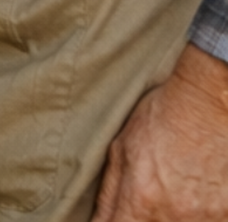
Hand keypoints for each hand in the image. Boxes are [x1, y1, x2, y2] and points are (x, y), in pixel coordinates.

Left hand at [94, 45, 227, 219]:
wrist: (211, 103)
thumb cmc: (162, 119)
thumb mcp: (120, 148)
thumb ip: (109, 192)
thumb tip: (99, 220)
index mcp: (140, 199)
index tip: (113, 218)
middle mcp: (175, 215)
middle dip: (143, 219)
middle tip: (145, 202)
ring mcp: (206, 218)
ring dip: (170, 218)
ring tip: (173, 193)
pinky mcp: (227, 214)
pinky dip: (198, 216)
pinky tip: (193, 198)